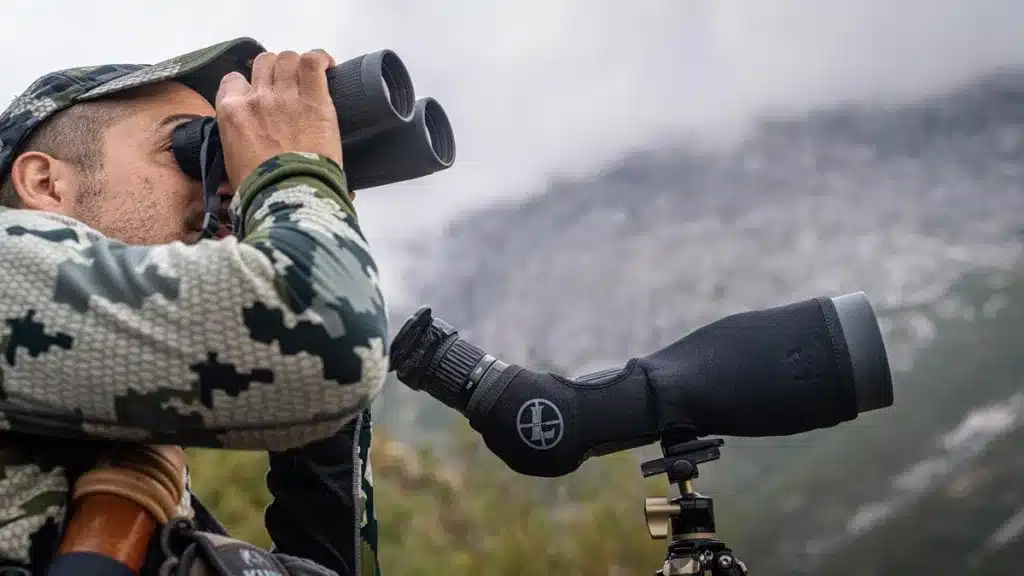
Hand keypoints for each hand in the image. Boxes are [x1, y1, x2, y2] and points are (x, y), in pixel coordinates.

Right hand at [215, 49, 342, 187]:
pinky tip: (328, 66)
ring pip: (288, 59)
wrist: (289, 197)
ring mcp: (285, 96)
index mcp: (231, 112)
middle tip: (287, 88)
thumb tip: (223, 185)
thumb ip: (231, 159)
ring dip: (297, 66)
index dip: (247, 85)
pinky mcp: (314, 100)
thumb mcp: (231, 170)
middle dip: (275, 72)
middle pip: (264, 63)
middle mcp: (256, 97)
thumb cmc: (260, 190)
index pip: (233, 80)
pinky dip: (321, 60)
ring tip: (307, 80)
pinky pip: (314, 62)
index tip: (258, 96)